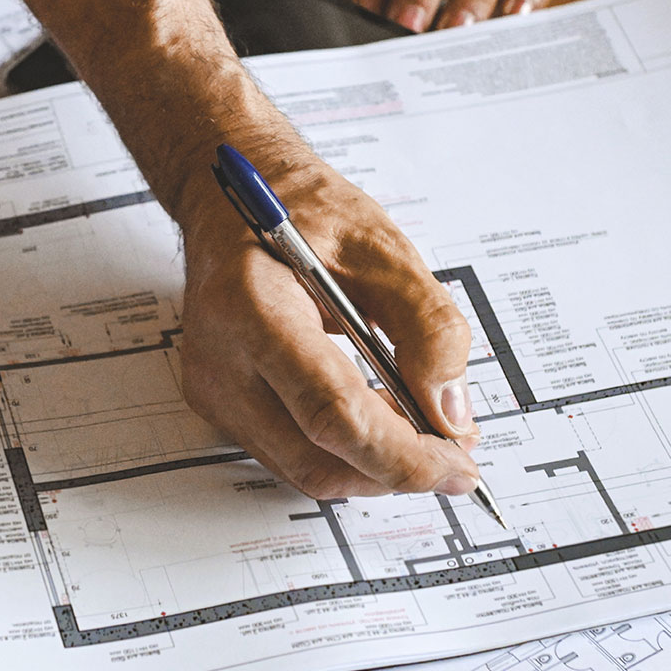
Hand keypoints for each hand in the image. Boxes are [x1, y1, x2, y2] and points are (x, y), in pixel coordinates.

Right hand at [176, 148, 480, 499]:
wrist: (234, 200)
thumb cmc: (301, 212)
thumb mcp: (382, 248)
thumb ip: (428, 325)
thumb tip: (449, 409)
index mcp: (254, 308)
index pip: (331, 412)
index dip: (401, 453)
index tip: (456, 463)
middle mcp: (221, 361)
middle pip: (316, 458)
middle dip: (394, 470)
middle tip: (452, 453)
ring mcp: (215, 391)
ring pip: (305, 470)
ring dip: (372, 466)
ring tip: (420, 427)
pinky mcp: (222, 407)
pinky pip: (290, 455)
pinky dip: (344, 452)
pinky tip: (378, 418)